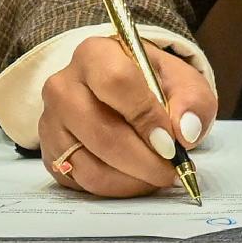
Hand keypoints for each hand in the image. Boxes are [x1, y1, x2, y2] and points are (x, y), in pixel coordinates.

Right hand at [37, 34, 221, 196]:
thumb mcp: (183, 81)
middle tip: (171, 171)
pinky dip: (115, 188)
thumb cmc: (154, 84)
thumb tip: (185, 132)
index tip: (171, 143)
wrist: (125, 92)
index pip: (116, 83)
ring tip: (158, 177)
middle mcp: (62, 86)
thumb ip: (191, 101)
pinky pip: (81, 182)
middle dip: (142, 160)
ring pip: (89, 165)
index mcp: (95, 54)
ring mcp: (50, 122)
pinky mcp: (49, 154)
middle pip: (100, 132)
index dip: (146, 117)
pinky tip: (137, 180)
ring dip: (130, 180)